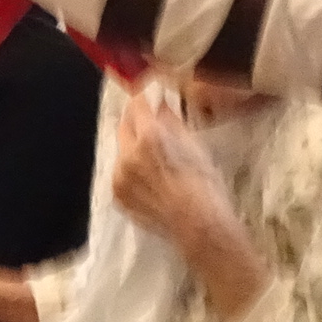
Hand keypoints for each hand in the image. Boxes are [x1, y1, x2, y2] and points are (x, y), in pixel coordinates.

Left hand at [110, 92, 236, 245]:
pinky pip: (120, 173)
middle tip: (151, 122)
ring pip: (121, 150)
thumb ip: (172, 122)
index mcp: (150, 138)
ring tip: (154, 157)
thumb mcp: (194, 146)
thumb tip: (161, 105)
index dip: (144, 96)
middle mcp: (128, 155)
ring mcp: (119, 177)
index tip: (149, 94)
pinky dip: (131, 169)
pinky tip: (150, 178)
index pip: (137, 104)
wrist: (199, 227)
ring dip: (133, 146)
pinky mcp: (117, 196)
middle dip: (136, 120)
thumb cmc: (204, 185)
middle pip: (124, 125)